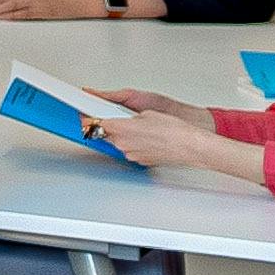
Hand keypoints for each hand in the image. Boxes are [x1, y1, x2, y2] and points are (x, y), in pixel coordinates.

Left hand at [88, 98, 260, 181]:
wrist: (190, 146)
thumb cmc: (174, 129)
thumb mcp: (146, 114)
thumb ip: (127, 117)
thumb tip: (120, 119)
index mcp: (121, 129)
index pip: (93, 124)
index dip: (88, 118)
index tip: (84, 114)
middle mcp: (122, 144)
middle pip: (105, 134)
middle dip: (106, 126)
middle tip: (113, 119)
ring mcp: (130, 154)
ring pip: (118, 143)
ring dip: (122, 136)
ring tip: (139, 129)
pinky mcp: (139, 161)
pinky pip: (131, 150)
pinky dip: (134, 144)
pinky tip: (147, 139)